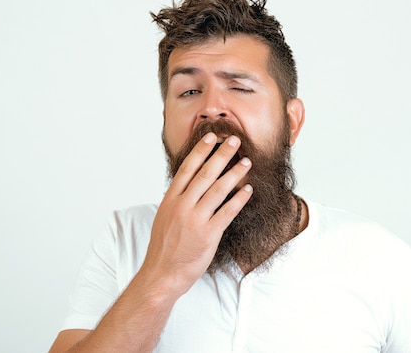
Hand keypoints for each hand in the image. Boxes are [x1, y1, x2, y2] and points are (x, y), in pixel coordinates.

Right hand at [140, 132, 252, 294]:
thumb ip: (177, 200)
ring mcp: (195, 219)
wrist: (162, 274)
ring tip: (247, 161)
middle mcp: (182, 206)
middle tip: (234, 140)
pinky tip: (248, 189)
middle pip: (205, 174)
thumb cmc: (164, 248)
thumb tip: (188, 184)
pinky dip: (239, 199)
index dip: (200, 151)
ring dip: (235, 173)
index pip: (187, 168)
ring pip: (218, 190)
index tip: (211, 137)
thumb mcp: (164, 217)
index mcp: (171, 200)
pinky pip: (227, 212)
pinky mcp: (208, 234)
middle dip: (222, 154)